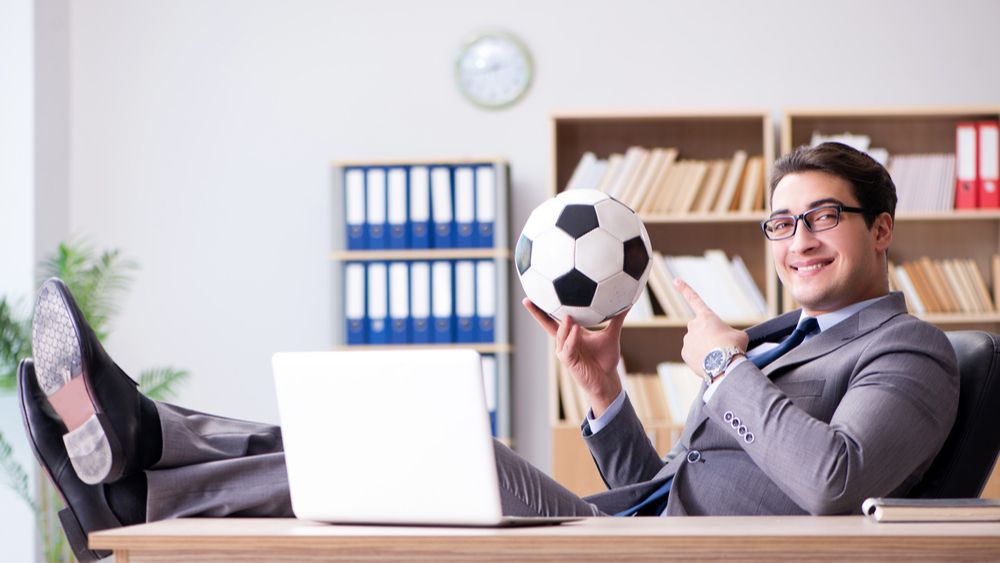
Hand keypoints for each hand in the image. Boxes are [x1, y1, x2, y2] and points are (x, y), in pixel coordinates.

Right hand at [522, 298, 625, 415]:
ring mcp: (565, 351)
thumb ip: (617, 319)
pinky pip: (568, 347)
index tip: (536, 293)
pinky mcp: (569, 361)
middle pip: (548, 324)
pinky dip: (572, 338)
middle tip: (530, 300)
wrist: (608, 379)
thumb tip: (627, 302)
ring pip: (560, 335)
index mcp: (571, 333)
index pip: (555, 318)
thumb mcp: (611, 335)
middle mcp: (564, 341)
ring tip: (568, 315)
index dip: (544, 307)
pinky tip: (576, 329)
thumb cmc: (606, 359)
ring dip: (563, 325)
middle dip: (538, 313)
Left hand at [674, 279, 748, 377]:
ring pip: (696, 342)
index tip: (676, 281)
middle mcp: (693, 325)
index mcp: (707, 316)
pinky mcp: (684, 353)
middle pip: (700, 329)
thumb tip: (727, 340)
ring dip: (705, 347)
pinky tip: (709, 362)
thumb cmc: (734, 347)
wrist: (725, 364)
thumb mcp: (739, 335)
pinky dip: (700, 357)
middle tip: (720, 346)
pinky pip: (692, 353)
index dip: (685, 289)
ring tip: (716, 356)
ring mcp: (688, 339)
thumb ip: (729, 333)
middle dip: (708, 335)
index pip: (694, 299)